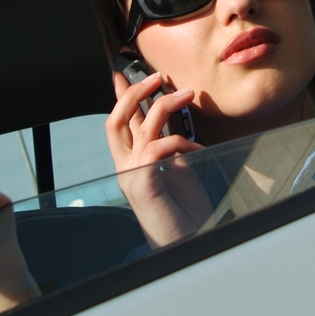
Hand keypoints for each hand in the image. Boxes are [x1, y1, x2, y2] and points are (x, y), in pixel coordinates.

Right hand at [106, 71, 211, 247]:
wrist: (188, 241)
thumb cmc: (184, 209)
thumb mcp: (179, 168)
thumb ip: (170, 146)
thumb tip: (173, 119)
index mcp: (133, 161)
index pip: (121, 122)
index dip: (121, 96)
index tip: (123, 74)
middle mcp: (127, 167)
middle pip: (116, 120)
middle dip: (134, 93)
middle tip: (157, 76)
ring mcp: (132, 177)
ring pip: (140, 128)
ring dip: (166, 105)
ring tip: (188, 94)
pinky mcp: (144, 185)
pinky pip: (156, 150)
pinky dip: (180, 141)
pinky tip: (198, 149)